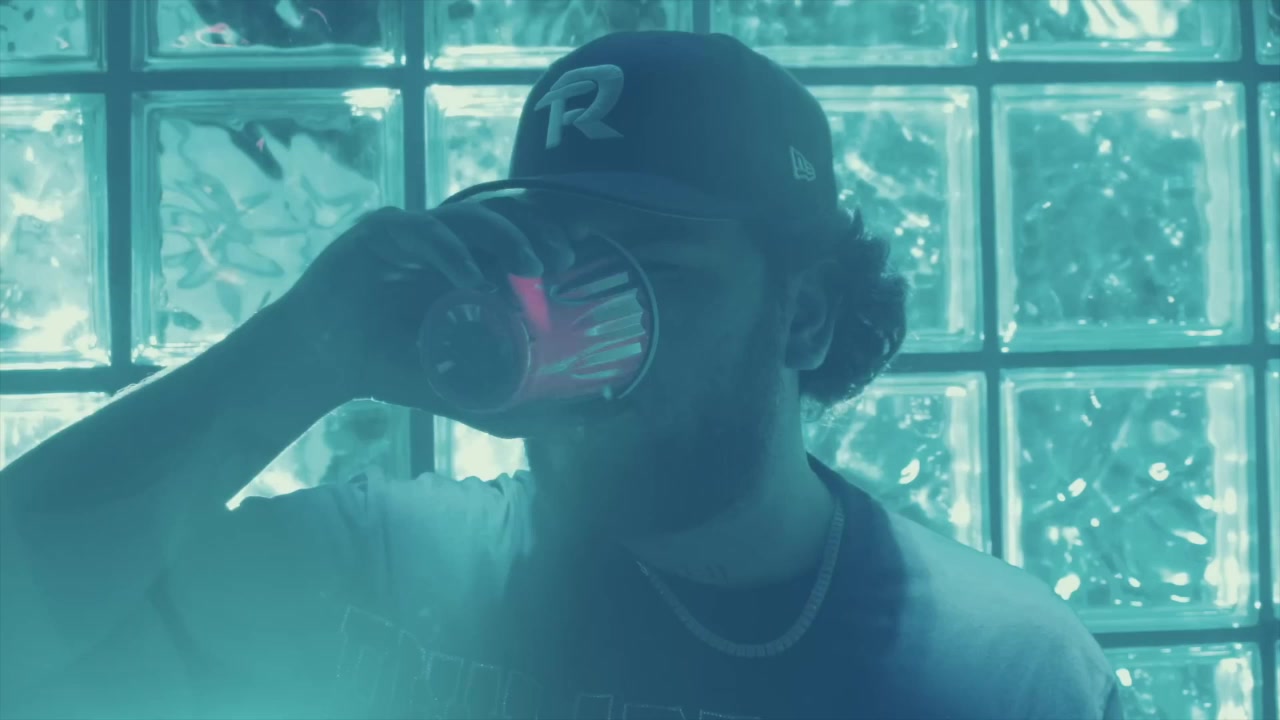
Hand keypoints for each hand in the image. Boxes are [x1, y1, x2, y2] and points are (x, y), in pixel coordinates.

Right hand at [273, 199, 575, 422]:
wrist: (326, 366)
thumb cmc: (393, 370)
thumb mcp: (464, 392)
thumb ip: (515, 409)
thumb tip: (580, 426)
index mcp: (469, 270)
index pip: (518, 243)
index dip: (548, 244)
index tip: (574, 266)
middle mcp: (447, 246)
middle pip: (501, 222)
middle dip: (535, 235)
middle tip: (558, 263)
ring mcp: (414, 235)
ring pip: (468, 217)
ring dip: (504, 237)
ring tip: (529, 266)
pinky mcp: (380, 233)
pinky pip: (422, 230)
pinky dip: (450, 250)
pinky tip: (471, 277)